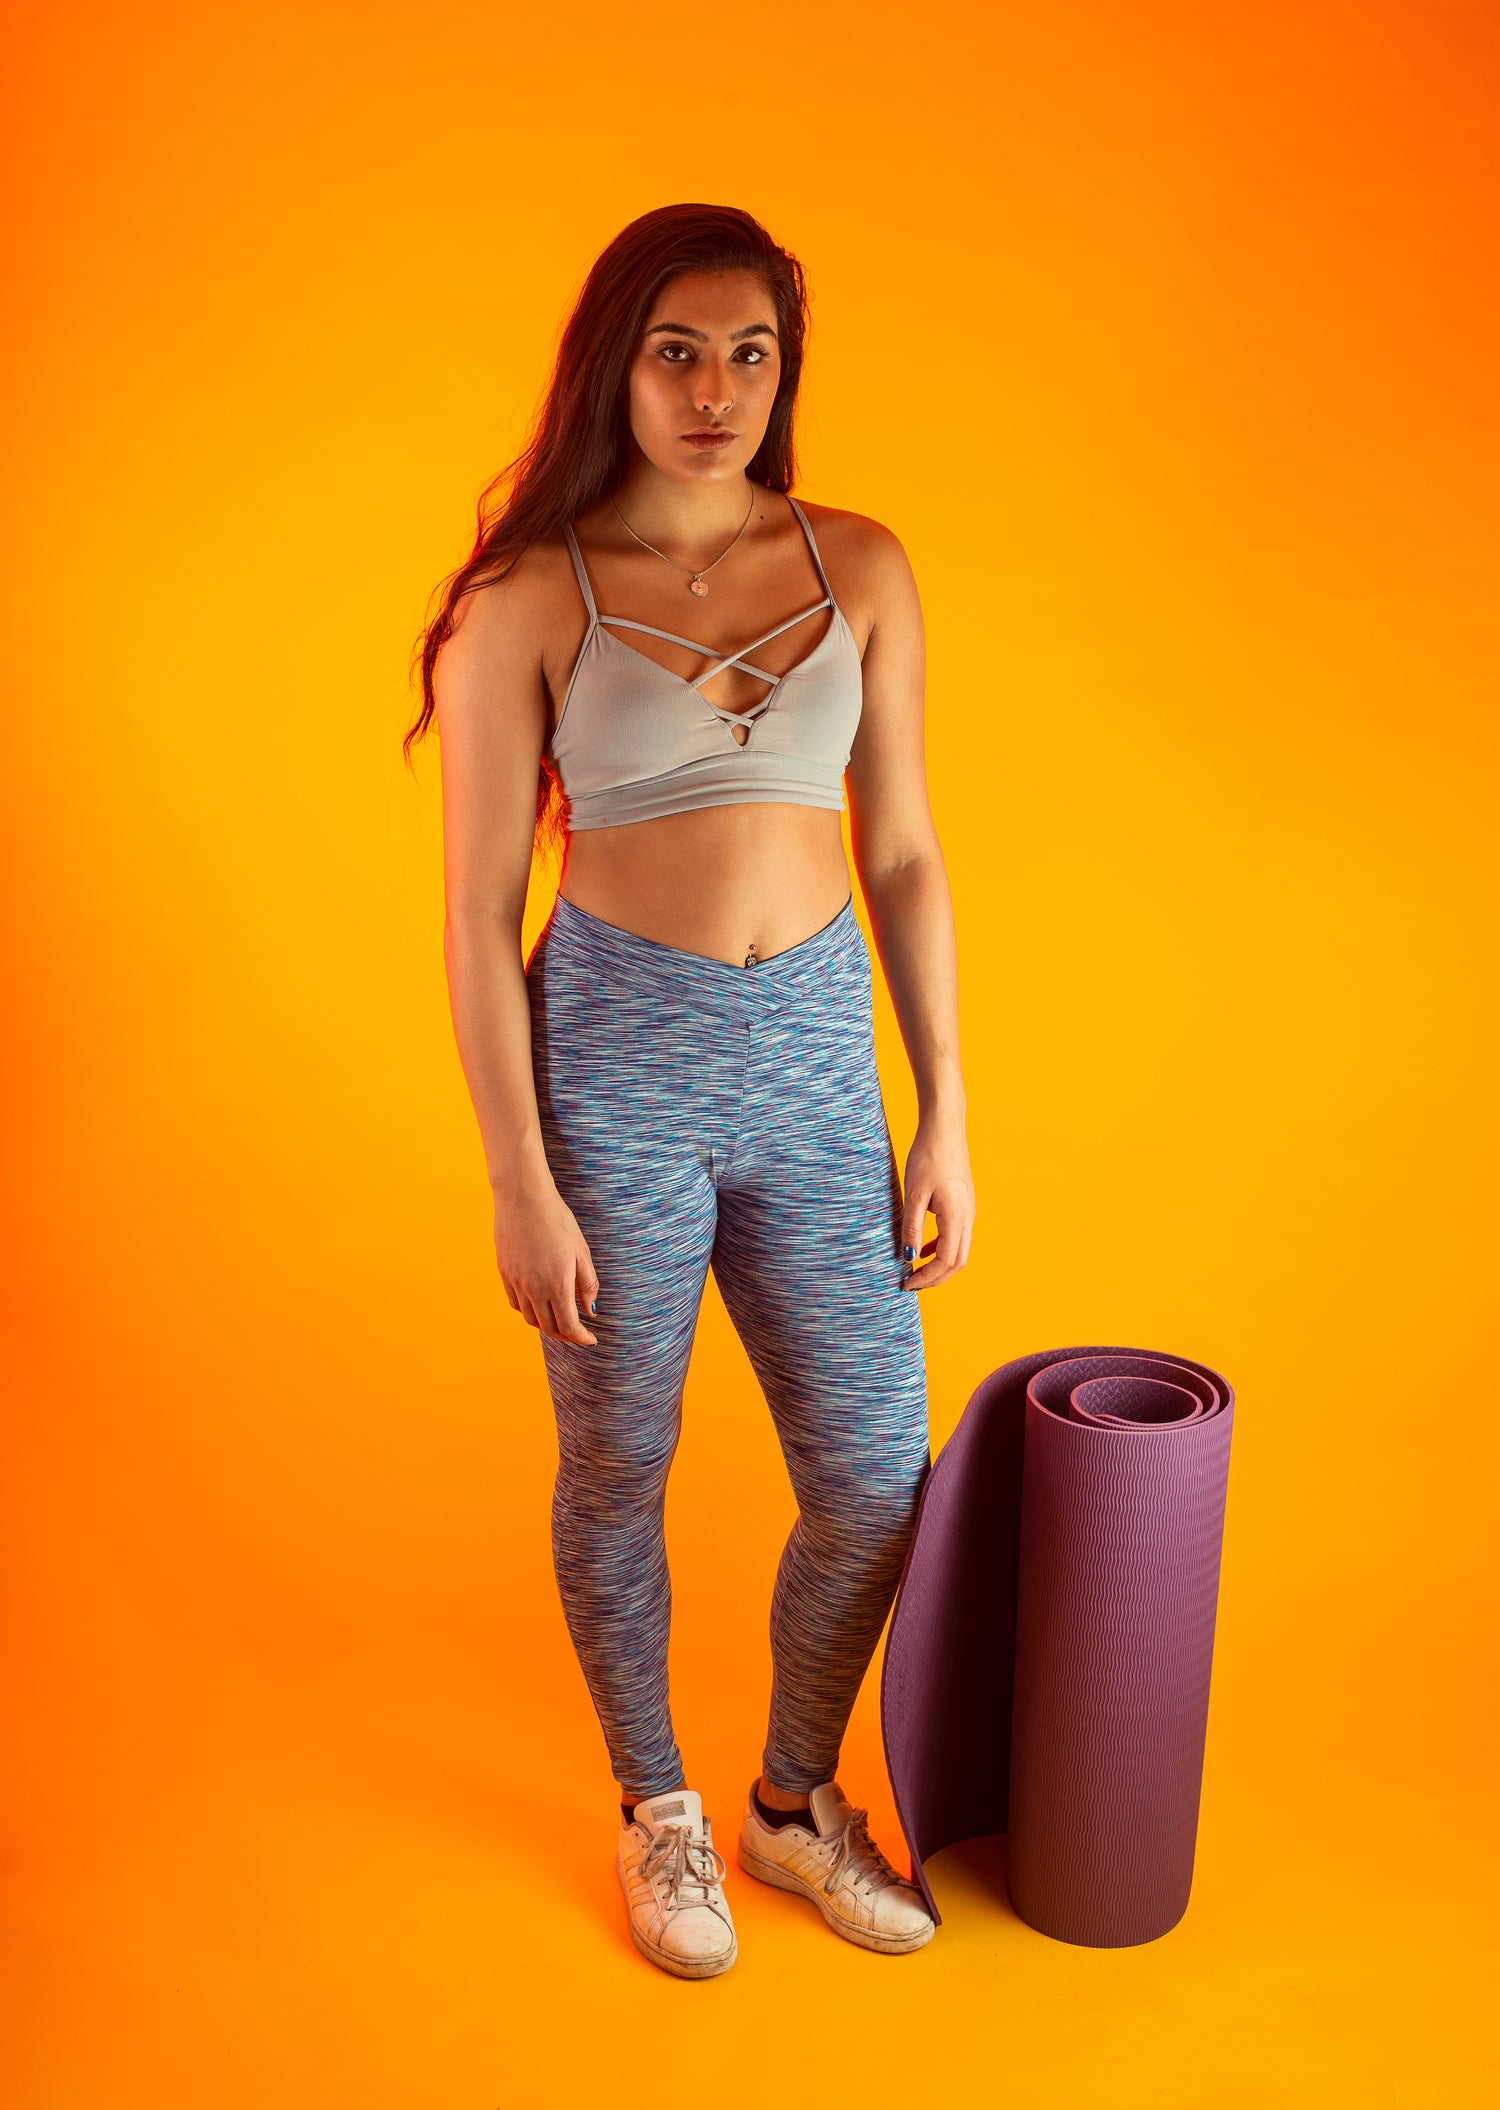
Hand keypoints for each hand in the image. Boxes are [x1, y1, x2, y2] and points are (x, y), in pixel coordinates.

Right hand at [493, 1171, 599, 1344]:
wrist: (523, 1197)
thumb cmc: (557, 1220)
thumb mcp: (581, 1251)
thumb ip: (587, 1284)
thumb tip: (590, 1310)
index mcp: (557, 1285)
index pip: (569, 1327)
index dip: (581, 1338)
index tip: (591, 1339)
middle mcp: (534, 1289)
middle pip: (549, 1328)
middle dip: (566, 1336)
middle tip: (578, 1333)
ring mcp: (516, 1282)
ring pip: (530, 1319)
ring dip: (546, 1325)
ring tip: (559, 1320)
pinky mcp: (504, 1273)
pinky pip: (515, 1304)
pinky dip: (528, 1311)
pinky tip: (538, 1304)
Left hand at [899, 1118, 975, 1290]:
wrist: (945, 1129)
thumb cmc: (928, 1157)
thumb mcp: (914, 1194)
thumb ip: (912, 1228)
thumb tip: (909, 1258)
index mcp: (956, 1216)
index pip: (946, 1261)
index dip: (927, 1277)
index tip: (906, 1284)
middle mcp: (968, 1217)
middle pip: (957, 1262)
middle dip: (936, 1278)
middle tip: (912, 1284)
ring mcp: (969, 1211)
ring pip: (960, 1250)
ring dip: (940, 1265)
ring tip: (916, 1271)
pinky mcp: (964, 1204)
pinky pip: (957, 1236)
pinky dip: (942, 1249)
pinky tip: (925, 1248)